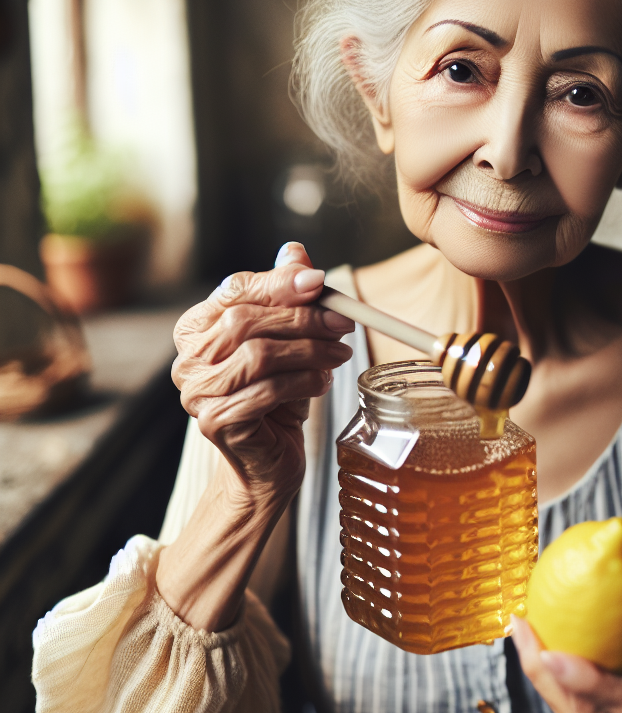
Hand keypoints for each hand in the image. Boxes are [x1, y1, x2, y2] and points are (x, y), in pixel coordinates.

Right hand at [171, 242, 353, 506]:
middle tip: (343, 323)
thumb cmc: (277, 397)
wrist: (267, 461)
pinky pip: (267, 391)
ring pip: (259, 355)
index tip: (322, 282)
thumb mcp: (286, 340)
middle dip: (302, 319)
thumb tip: (296, 251)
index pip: (234, 290)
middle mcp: (188, 358)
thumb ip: (287, 296)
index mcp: (197, 327)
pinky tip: (323, 383)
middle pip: (246, 321)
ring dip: (309, 351)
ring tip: (338, 354)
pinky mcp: (215, 422)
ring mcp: (197, 392)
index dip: (279, 283)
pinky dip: (304, 382)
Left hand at [511, 552, 621, 712]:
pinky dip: (546, 662)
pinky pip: (569, 690)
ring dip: (539, 673)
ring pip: (572, 709)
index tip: (552, 654)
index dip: (590, 685)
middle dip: (548, 682)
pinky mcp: (607, 702)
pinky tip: (531, 622)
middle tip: (524, 628)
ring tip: (520, 623)